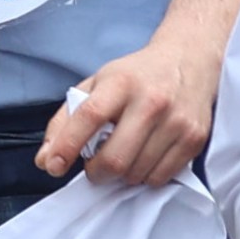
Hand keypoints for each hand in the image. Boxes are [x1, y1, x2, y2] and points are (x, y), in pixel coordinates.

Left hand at [41, 35, 219, 185]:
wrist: (189, 60)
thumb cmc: (137, 76)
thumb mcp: (97, 85)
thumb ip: (66, 120)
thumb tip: (46, 160)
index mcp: (121, 82)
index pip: (89, 117)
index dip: (67, 145)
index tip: (54, 165)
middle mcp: (152, 101)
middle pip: (115, 158)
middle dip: (97, 172)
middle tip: (95, 166)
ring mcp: (176, 121)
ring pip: (136, 174)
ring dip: (123, 174)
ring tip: (125, 153)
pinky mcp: (194, 138)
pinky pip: (160, 178)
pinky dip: (145, 175)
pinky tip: (145, 156)